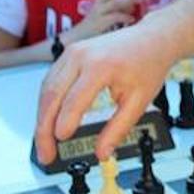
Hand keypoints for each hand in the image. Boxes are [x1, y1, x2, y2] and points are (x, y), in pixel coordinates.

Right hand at [35, 20, 177, 162]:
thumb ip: (118, 129)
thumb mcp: (139, 101)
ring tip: (44, 145)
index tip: (60, 142)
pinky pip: (50, 82)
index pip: (74, 99)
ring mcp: (71, 53)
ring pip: (46, 90)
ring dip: (42, 119)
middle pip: (52, 95)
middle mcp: (81, 56)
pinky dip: (47, 105)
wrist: (152, 39)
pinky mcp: (68, 55)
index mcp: (100, 65)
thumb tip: (102, 153)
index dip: (64, 122)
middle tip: (46, 154)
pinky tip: (48, 123)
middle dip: (44, 129)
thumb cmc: (147, 65)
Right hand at [65, 0, 136, 42]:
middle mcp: (98, 5)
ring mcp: (99, 14)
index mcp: (98, 1)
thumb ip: (118, 9)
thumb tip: (132, 6)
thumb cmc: (94, 28)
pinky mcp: (100, 24)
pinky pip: (114, 17)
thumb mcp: (105, 15)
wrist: (78, 40)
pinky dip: (125, 16)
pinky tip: (132, 19)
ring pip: (114, 1)